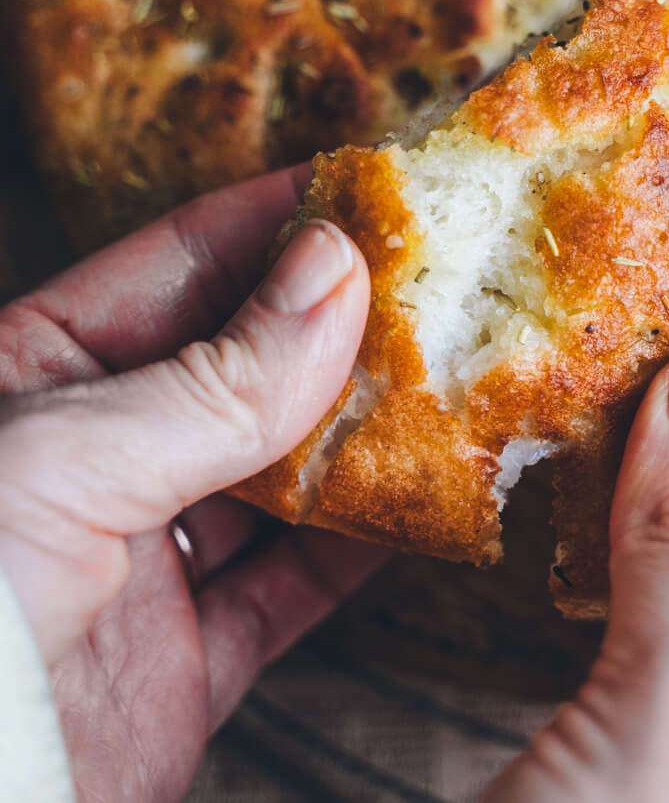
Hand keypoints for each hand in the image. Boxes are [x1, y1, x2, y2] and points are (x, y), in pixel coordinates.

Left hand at [0, 167, 382, 801]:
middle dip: (344, 321)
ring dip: (370, 428)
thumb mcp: (65, 460)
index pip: (181, 262)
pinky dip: (369, 544)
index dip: (281, 219)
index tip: (374, 188)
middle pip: (248, 361)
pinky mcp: (190, 656)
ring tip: (452, 376)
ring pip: (285, 468)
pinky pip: (298, 581)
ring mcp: (145, 554)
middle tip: (440, 279)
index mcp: (37, 374)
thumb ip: (211, 381)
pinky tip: (425, 497)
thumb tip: (332, 276)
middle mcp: (97, 453)